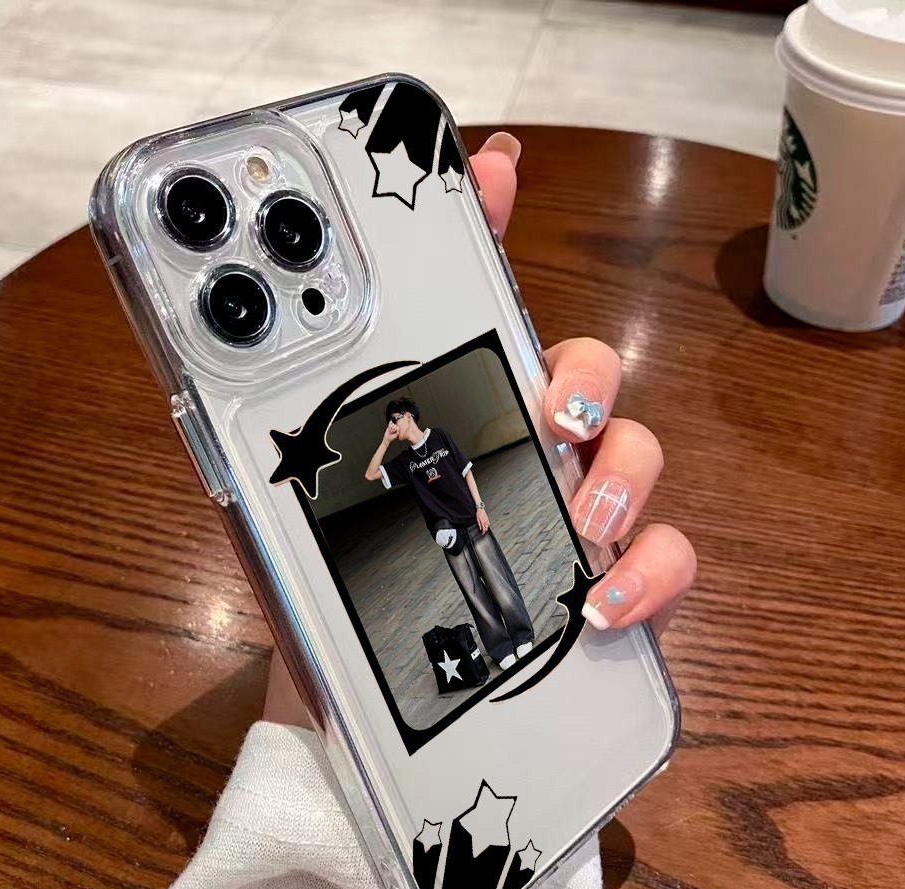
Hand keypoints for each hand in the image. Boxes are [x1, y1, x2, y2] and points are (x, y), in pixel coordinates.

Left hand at [265, 131, 694, 724]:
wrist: (367, 703)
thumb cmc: (330, 600)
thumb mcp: (286, 511)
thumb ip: (268, 434)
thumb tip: (236, 354)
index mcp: (451, 415)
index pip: (475, 307)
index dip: (490, 230)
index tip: (491, 168)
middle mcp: (523, 449)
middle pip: (583, 369)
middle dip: (579, 371)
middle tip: (546, 408)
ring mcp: (574, 512)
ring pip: (637, 449)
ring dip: (620, 469)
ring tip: (579, 519)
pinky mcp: (617, 583)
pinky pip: (668, 555)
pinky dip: (648, 570)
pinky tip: (600, 604)